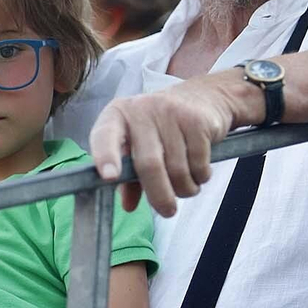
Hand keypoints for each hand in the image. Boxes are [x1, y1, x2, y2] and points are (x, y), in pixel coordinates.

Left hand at [88, 75, 243, 215]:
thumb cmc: (160, 128)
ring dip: (184, 188)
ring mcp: (170, 112)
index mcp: (117, 116)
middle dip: (159, 195)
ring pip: (177, 169)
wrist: (203, 97)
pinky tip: (198, 172)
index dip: (105, 156)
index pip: (105, 136)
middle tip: (167, 211)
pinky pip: (199, 163)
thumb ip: (130, 176)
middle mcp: (141, 110)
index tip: (109, 177)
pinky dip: (200, 177)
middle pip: (148, 164)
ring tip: (186, 187)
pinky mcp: (196, 120)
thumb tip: (128, 206)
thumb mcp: (138, 145)